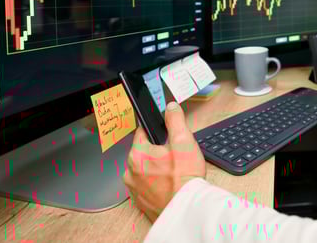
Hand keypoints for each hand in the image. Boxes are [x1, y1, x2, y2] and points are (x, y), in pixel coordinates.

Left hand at [123, 102, 205, 221]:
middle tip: (175, 157)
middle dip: (158, 151)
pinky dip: (155, 184)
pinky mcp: (140, 202)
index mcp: (137, 154)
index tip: (166, 136)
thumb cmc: (184, 178)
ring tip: (173, 173)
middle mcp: (130, 171)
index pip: (142, 132)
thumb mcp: (184, 141)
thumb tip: (170, 107)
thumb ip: (175, 120)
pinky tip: (169, 185)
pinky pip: (146, 185)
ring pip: (144, 169)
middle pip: (143, 151)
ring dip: (155, 168)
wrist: (186, 209)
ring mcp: (133, 188)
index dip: (156, 131)